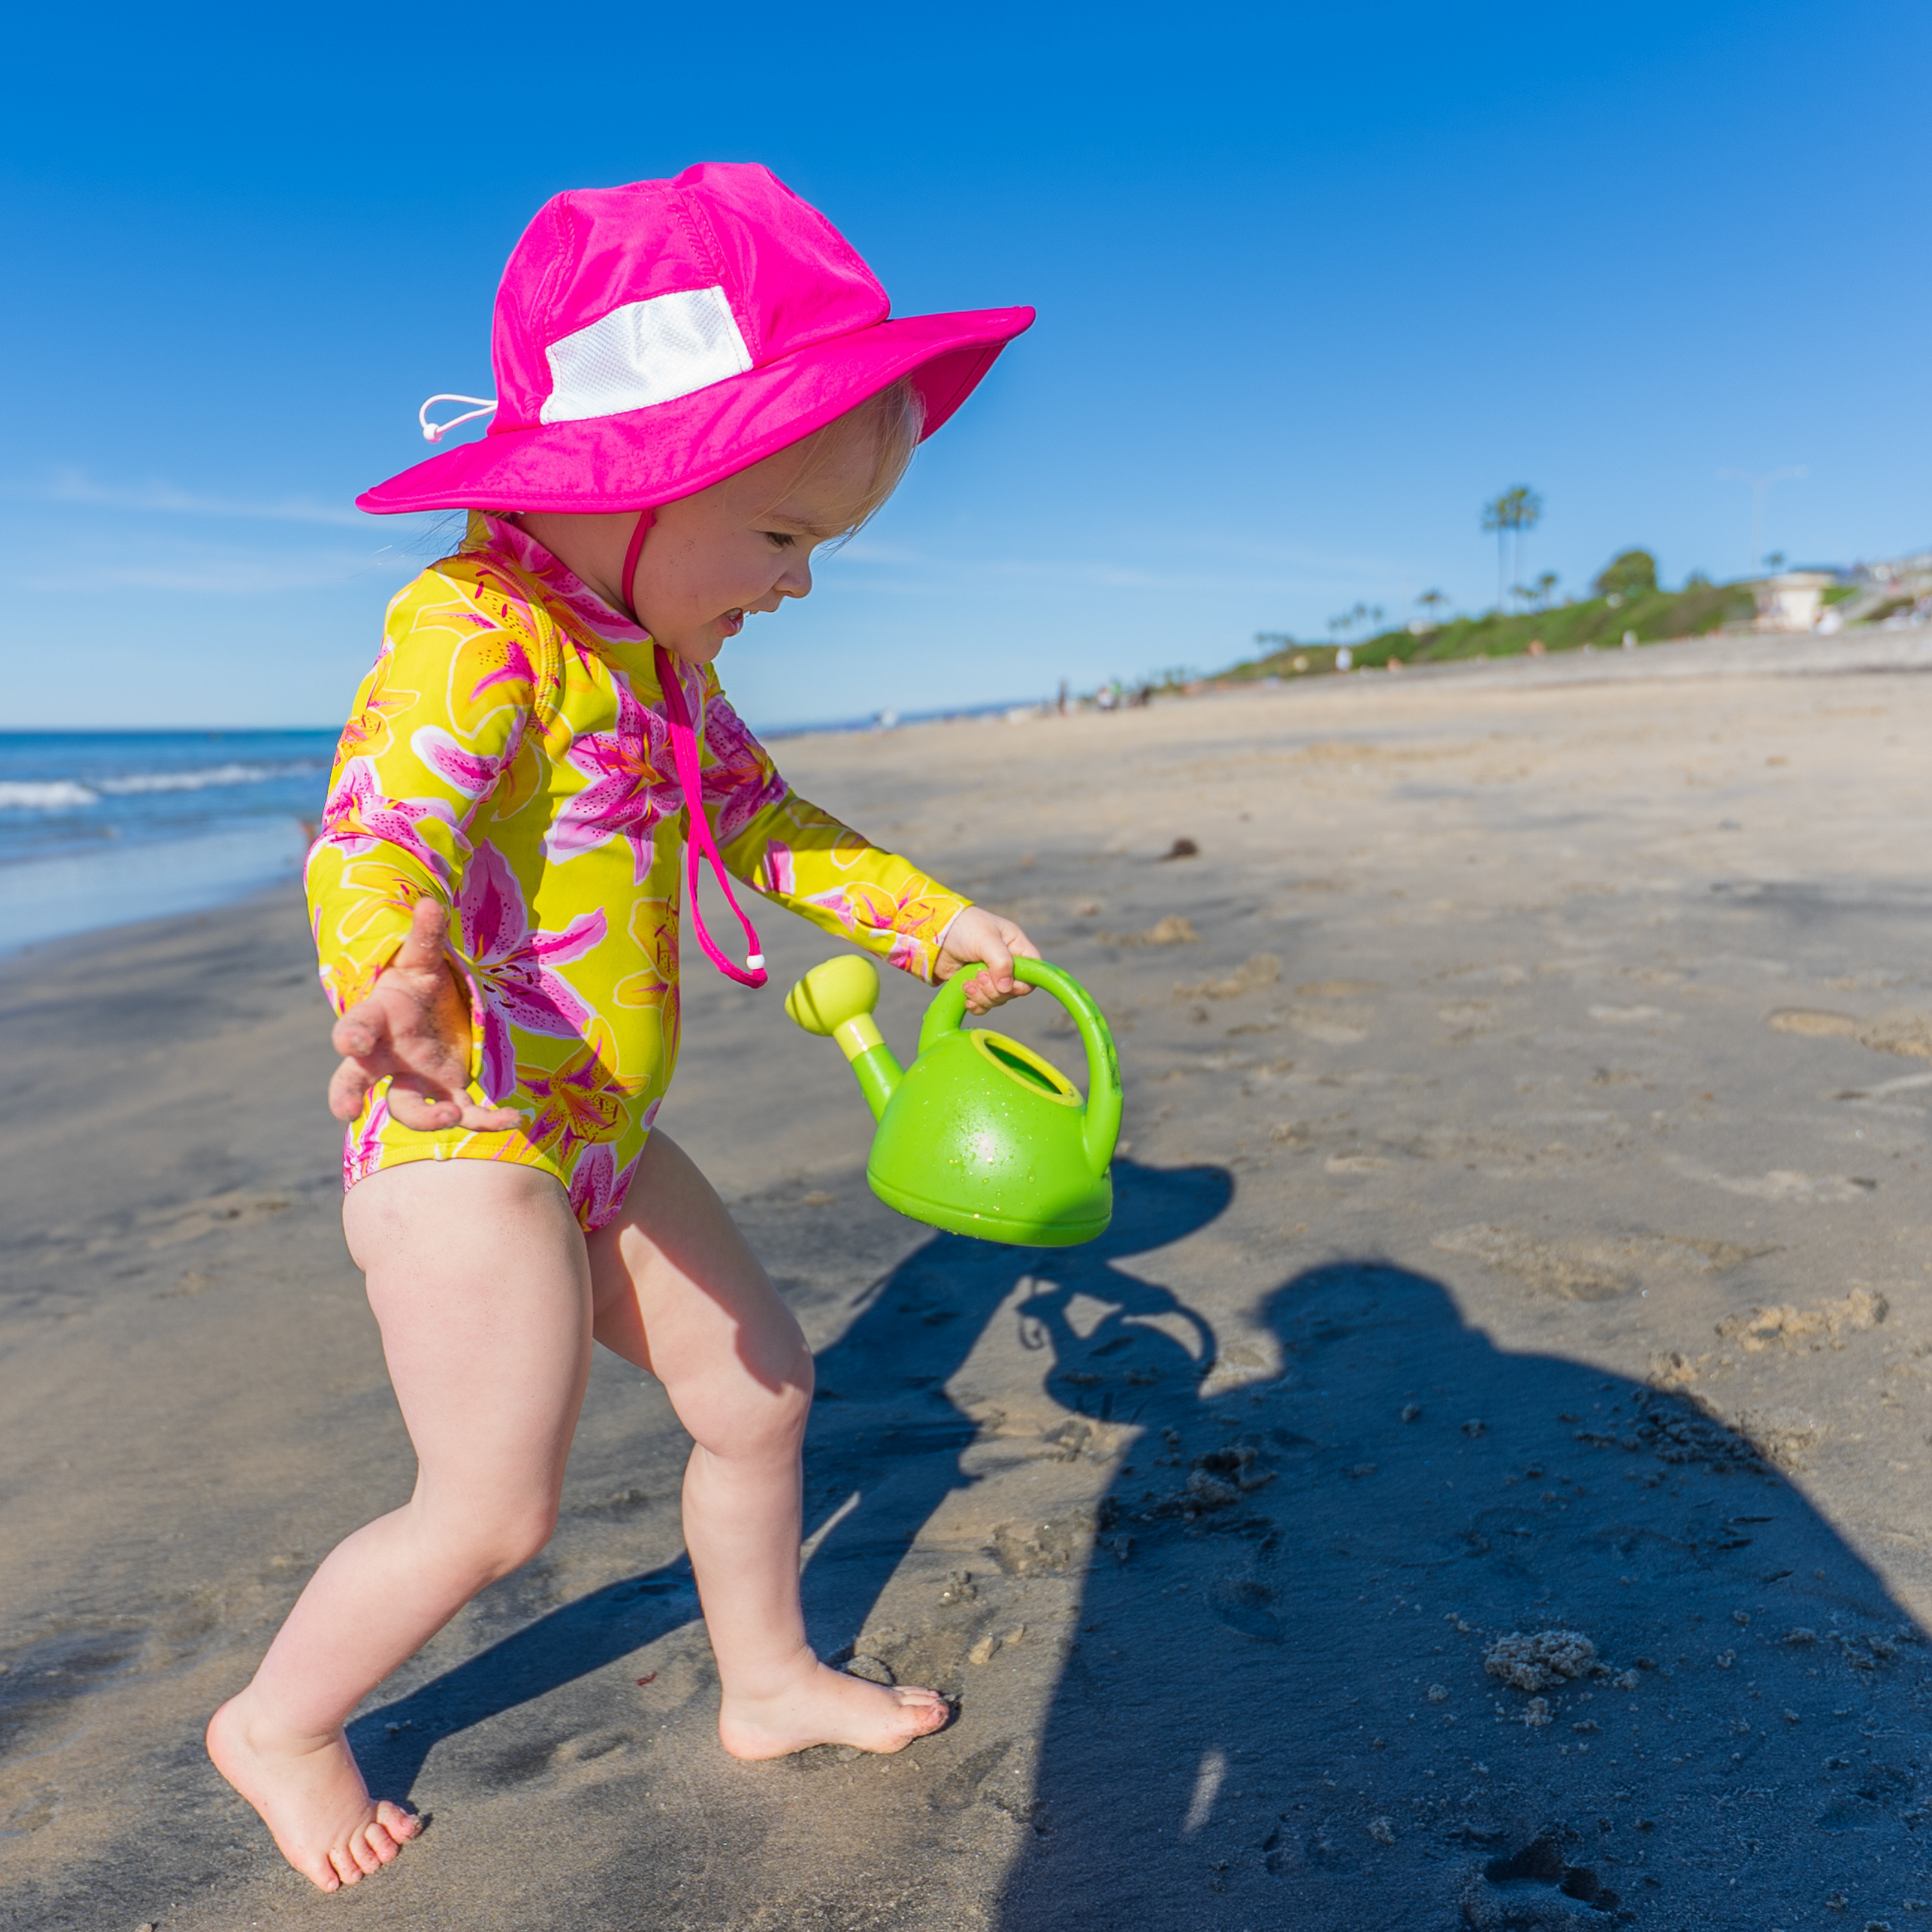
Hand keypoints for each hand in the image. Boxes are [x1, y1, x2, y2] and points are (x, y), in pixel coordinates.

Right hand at [327, 899, 523, 1132]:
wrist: (439, 1010)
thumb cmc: (420, 984)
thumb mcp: (424, 960)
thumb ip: (424, 937)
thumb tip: (428, 903)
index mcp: (377, 1019)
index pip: (355, 1028)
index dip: (349, 1037)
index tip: (349, 1044)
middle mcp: (387, 1056)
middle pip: (355, 1080)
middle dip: (347, 1094)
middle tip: (345, 1111)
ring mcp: (416, 1079)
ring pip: (408, 1108)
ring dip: (427, 1119)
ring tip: (451, 1117)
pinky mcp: (448, 1092)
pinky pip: (465, 1113)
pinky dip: (487, 1120)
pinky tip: (515, 1117)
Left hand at [936, 906, 1039, 1015]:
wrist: (933, 932)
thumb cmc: (964, 927)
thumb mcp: (985, 939)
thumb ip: (1000, 961)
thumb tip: (1007, 988)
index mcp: (1016, 947)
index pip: (1034, 972)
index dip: (1022, 982)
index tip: (1005, 982)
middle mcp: (1007, 963)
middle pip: (1014, 991)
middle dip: (995, 989)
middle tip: (978, 975)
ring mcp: (991, 976)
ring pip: (998, 999)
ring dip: (982, 996)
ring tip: (967, 982)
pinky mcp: (976, 986)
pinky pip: (983, 1005)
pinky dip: (976, 1004)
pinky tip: (966, 997)